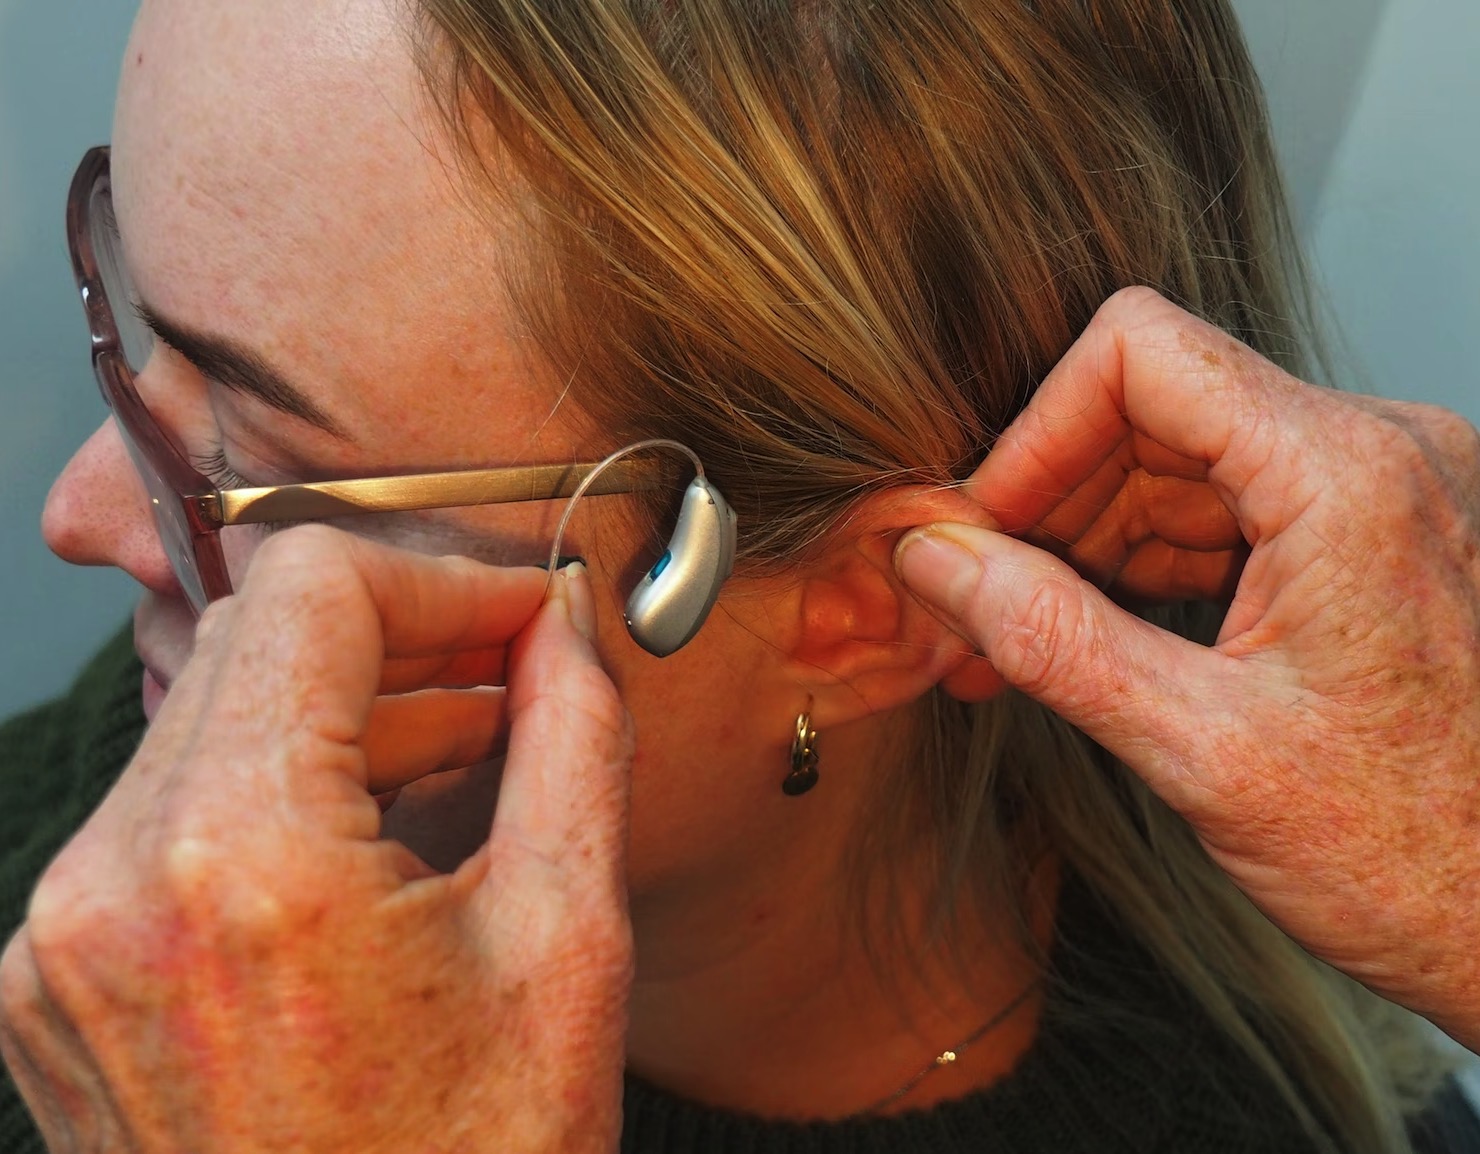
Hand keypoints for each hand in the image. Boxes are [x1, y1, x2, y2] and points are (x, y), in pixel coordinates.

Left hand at [0, 527, 633, 1152]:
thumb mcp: (568, 943)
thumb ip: (573, 739)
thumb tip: (566, 629)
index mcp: (239, 856)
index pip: (313, 585)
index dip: (442, 576)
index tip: (526, 617)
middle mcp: (108, 881)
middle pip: (254, 640)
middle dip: (402, 635)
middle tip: (515, 667)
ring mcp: (60, 938)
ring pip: (211, 720)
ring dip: (346, 710)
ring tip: (470, 745)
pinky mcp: (57, 980)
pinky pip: (172, 814)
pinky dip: (282, 788)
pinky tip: (380, 826)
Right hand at [895, 288, 1479, 1047]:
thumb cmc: (1414, 856)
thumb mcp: (1202, 750)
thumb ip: (1051, 638)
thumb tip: (936, 561)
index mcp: (1346, 475)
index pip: (1138, 352)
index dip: (1035, 433)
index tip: (980, 529)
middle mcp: (1378, 451)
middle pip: (1152, 407)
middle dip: (1049, 503)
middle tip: (976, 605)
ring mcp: (1381, 490)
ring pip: (1180, 457)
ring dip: (1087, 542)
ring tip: (1019, 643)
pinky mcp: (1372, 534)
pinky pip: (1227, 507)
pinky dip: (1147, 563)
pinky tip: (1093, 639)